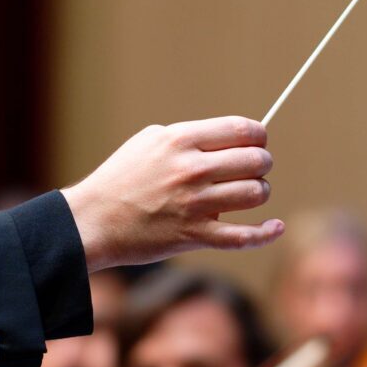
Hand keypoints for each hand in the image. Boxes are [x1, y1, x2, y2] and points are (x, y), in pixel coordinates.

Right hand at [61, 118, 282, 269]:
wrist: (92, 221)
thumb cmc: (119, 179)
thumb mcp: (148, 142)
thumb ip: (188, 138)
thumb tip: (230, 137)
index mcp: (180, 140)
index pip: (243, 130)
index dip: (258, 136)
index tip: (257, 143)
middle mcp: (191, 169)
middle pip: (256, 161)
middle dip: (260, 165)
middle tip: (250, 170)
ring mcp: (195, 204)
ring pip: (255, 194)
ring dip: (257, 193)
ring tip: (246, 195)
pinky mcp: (194, 235)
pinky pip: (244, 236)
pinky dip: (265, 233)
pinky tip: (274, 227)